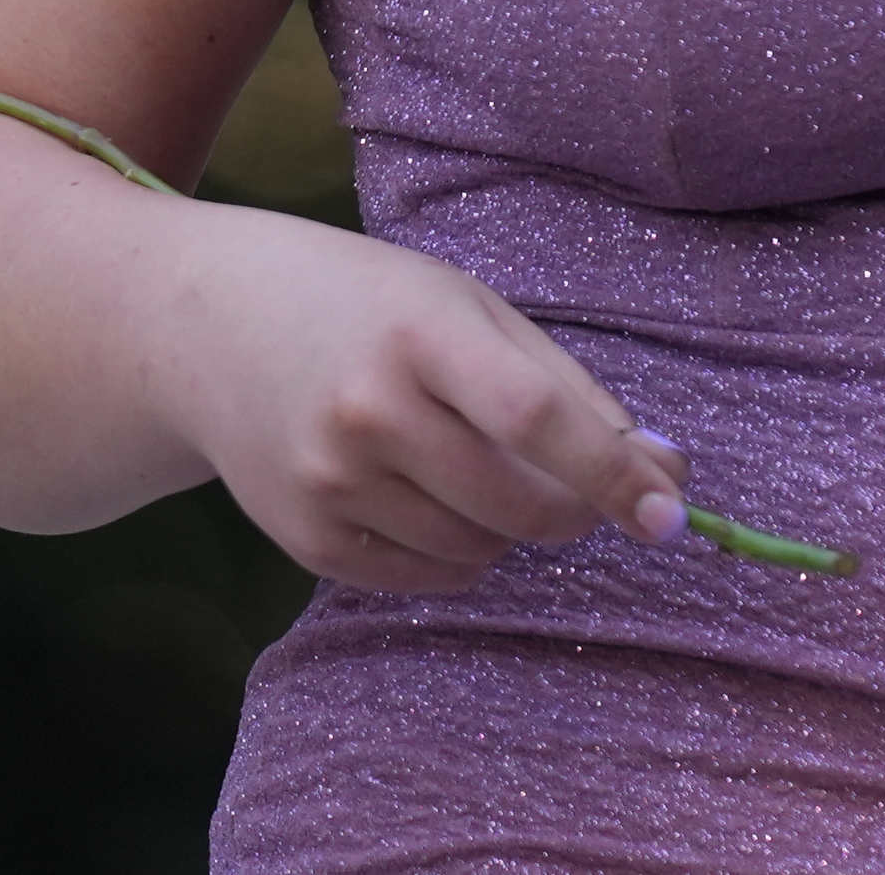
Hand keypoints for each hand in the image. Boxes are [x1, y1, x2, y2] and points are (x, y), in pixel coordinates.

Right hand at [165, 206, 692, 595]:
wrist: (214, 327)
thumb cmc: (371, 308)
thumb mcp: (469, 310)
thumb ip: (566, 388)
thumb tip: (663, 472)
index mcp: (420, 332)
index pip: (535, 418)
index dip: (612, 471)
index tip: (670, 511)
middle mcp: (367, 410)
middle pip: (516, 502)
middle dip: (574, 510)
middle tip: (582, 489)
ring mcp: (329, 480)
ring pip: (477, 550)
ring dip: (511, 528)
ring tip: (475, 466)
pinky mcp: (304, 537)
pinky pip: (423, 576)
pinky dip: (458, 555)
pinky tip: (434, 498)